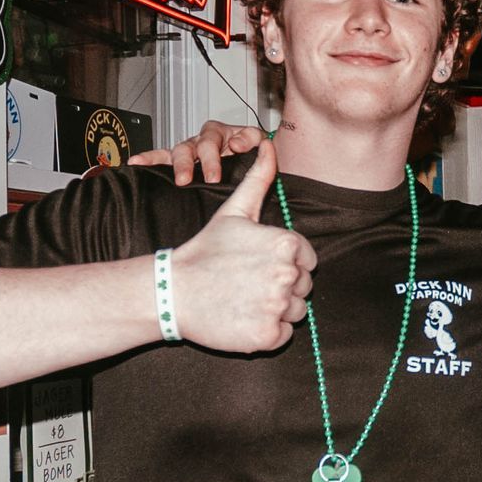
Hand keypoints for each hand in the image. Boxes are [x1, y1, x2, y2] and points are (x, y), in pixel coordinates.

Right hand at [127, 119, 264, 185]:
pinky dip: (148, 158)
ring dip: (175, 165)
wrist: (249, 160)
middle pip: (191, 147)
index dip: (213, 156)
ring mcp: (189, 150)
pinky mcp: (178, 161)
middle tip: (191, 179)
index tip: (214, 175)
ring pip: (176, 152)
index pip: (212, 140)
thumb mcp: (256, 140)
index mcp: (220, 132)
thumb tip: (235, 143)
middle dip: (190, 164)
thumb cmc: (250, 149)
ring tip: (176, 179)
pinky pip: (160, 157)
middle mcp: (201, 139)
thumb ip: (251, 138)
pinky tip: (135, 162)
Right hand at [169, 139, 315, 351]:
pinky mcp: (268, 335)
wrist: (173, 291)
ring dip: (276, 309)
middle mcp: (287, 275)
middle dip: (281, 286)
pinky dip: (267, 331)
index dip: (285, 263)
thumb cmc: (205, 251)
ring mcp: (278, 307)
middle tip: (248, 283)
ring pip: (296, 312)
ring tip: (245, 299)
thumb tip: (269, 145)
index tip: (259, 265)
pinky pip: (284, 334)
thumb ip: (259, 179)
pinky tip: (244, 318)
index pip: (308, 259)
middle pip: (303, 286)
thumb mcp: (234, 211)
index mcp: (286, 244)